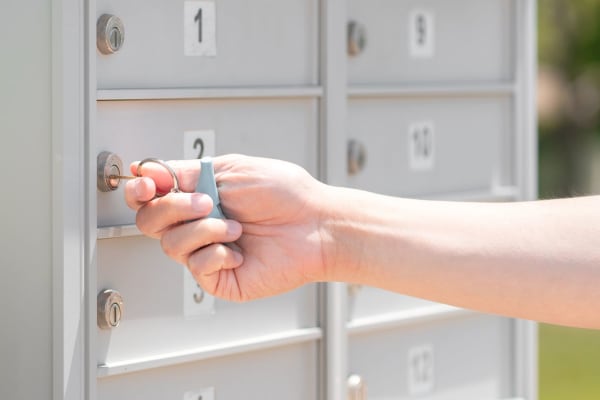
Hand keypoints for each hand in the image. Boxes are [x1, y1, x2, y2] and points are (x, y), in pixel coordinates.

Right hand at [125, 154, 330, 301]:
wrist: (314, 224)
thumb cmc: (285, 195)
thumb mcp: (232, 170)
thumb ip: (186, 172)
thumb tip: (147, 170)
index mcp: (197, 195)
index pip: (150, 196)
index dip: (141, 191)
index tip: (147, 185)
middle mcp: (198, 224)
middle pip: (149, 221)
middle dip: (174, 208)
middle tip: (207, 201)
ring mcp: (207, 251)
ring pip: (171, 244)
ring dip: (204, 230)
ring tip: (236, 226)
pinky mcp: (220, 277)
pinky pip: (196, 267)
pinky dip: (216, 254)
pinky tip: (239, 250)